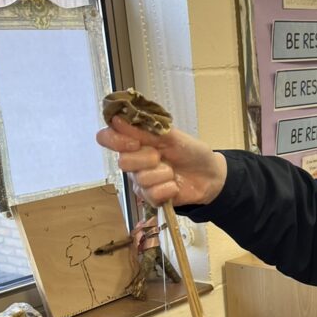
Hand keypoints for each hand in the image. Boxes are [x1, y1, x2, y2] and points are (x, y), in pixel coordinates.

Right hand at [95, 116, 227, 206]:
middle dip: (147, 159)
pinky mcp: (150, 197)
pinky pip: (151, 194)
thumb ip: (145, 129)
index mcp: (134, 141)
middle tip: (162, 157)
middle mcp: (133, 161)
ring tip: (173, 171)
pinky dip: (168, 188)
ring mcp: (140, 180)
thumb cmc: (190, 151)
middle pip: (123, 162)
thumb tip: (117, 119)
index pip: (106, 138)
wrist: (210, 174)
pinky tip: (174, 185)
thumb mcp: (171, 136)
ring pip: (141, 179)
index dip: (116, 140)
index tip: (135, 142)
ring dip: (163, 174)